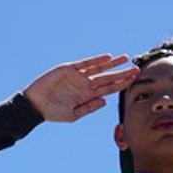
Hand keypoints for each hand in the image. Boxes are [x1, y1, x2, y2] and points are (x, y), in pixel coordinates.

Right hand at [23, 53, 138, 122]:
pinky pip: (85, 63)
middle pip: (107, 78)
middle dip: (122, 73)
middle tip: (137, 69)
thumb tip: (105, 101)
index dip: (121, 84)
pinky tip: (107, 57)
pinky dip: (95, 60)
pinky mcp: (68, 69)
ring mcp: (77, 76)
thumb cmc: (52, 113)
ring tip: (125, 58)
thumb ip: (88, 108)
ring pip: (99, 68)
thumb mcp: (73, 115)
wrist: (35, 105)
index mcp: (87, 96)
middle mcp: (85, 85)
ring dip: (112, 64)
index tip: (134, 80)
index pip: (108, 89)